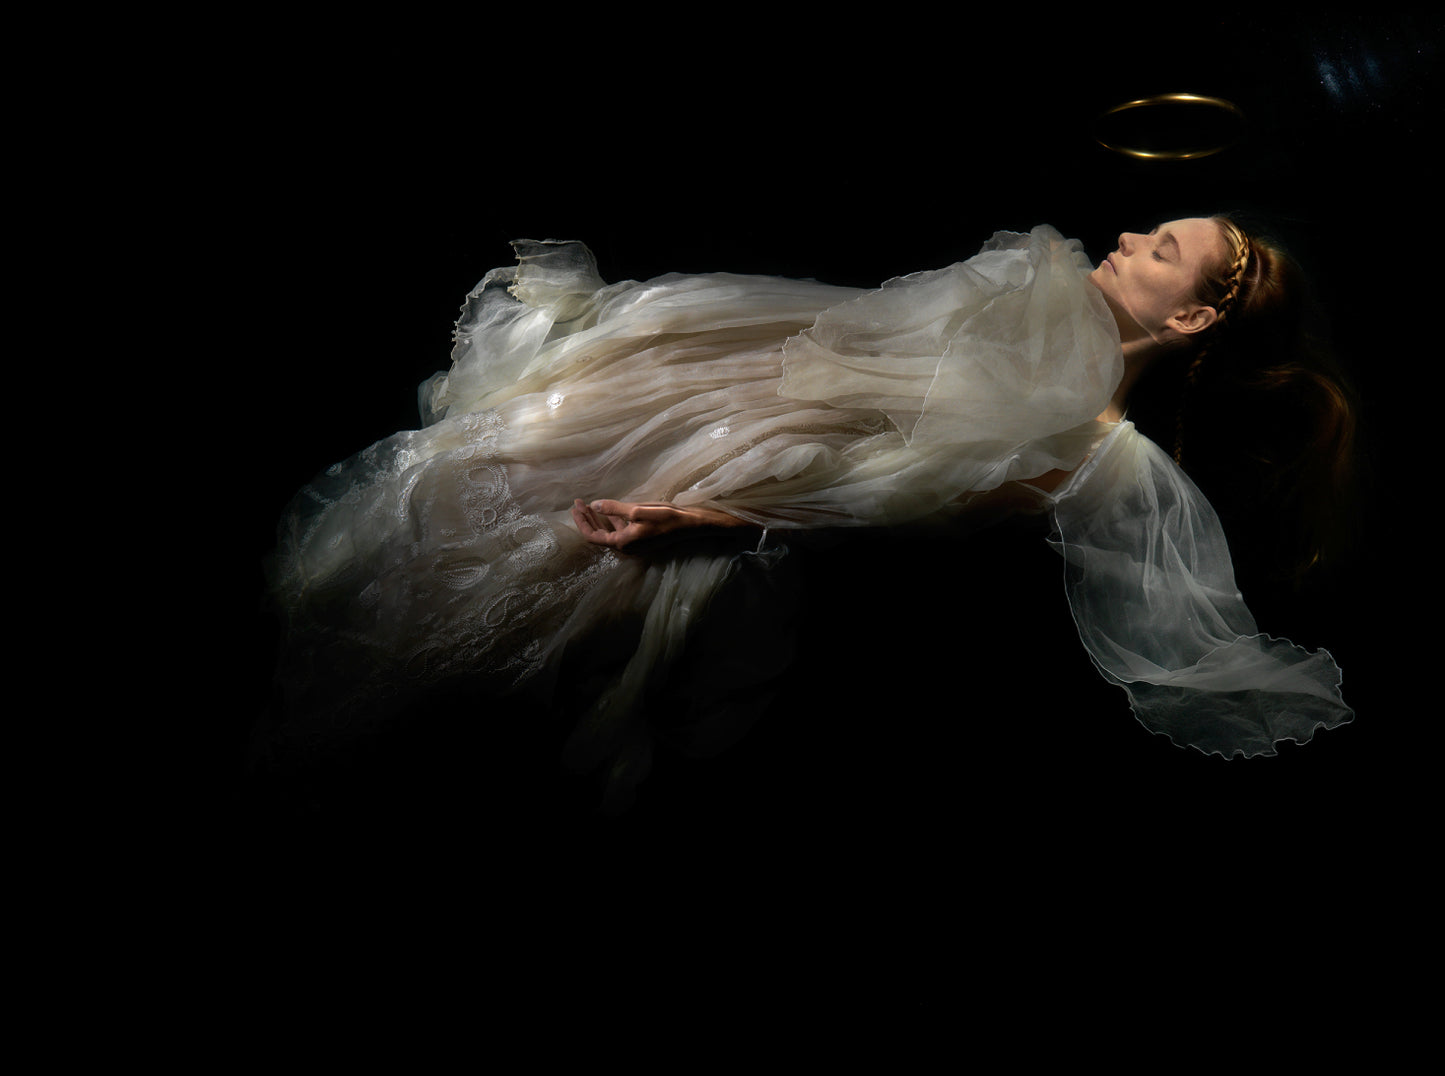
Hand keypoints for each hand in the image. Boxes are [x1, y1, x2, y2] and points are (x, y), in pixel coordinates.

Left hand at [571, 499, 746, 551]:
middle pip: (598, 534)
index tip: (575, 506)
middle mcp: (626, 546)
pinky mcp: (640, 538)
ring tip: (587, 504)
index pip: (593, 535)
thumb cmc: (667, 518)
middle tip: (577, 502)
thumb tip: (595, 505)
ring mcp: (633, 543)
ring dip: (597, 518)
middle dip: (586, 518)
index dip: (581, 521)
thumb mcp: (639, 510)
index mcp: (623, 542)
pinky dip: (610, 519)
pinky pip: (619, 530)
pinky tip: (606, 509)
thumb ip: (615, 509)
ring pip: (608, 531)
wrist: (691, 525)